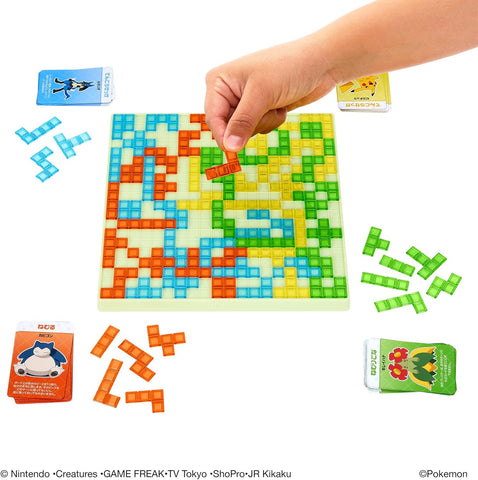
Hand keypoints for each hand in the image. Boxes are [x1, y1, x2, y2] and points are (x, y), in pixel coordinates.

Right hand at [204, 34, 336, 150]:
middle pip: (229, 128)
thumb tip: (229, 147)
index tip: (234, 150)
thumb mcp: (262, 94)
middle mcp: (227, 92)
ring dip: (265, 122)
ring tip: (275, 102)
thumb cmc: (289, 67)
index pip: (213, 118)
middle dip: (252, 124)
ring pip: (245, 131)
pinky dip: (272, 121)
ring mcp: (244, 101)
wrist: (320, 63)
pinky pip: (259, 129)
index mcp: (219, 81)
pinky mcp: (259, 109)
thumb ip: (243, 122)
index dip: (224, 136)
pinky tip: (280, 105)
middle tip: (267, 108)